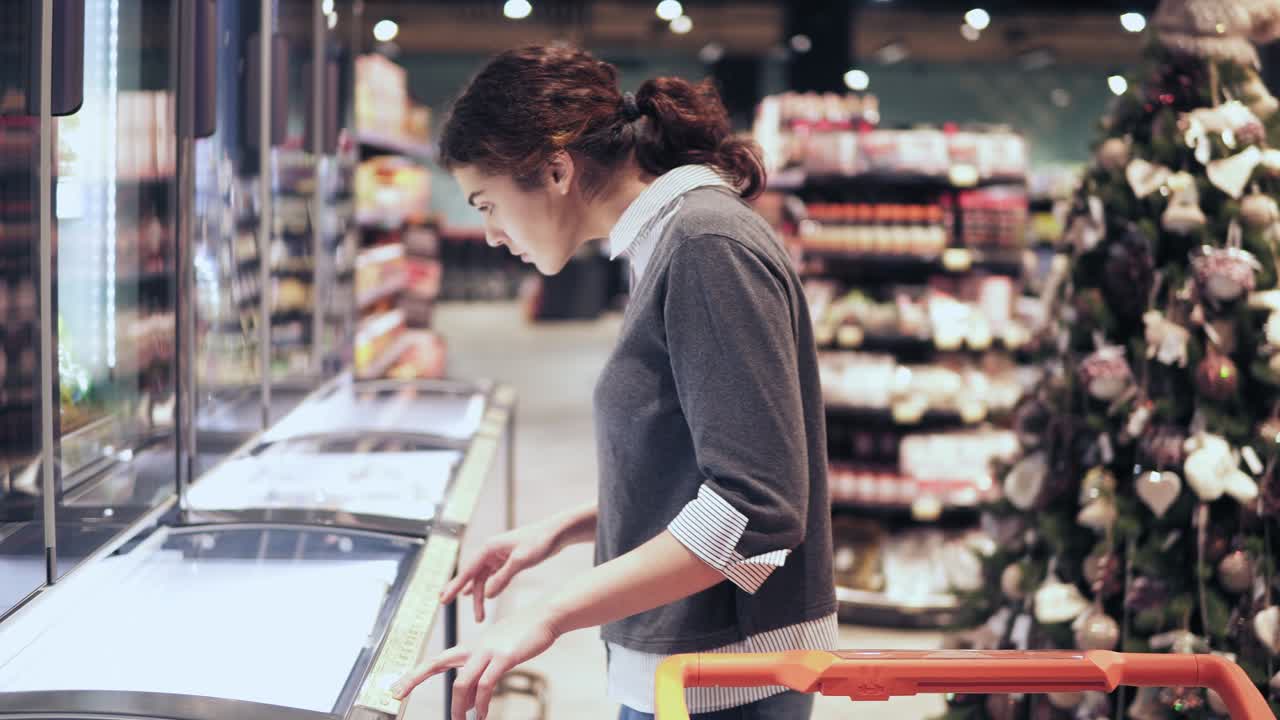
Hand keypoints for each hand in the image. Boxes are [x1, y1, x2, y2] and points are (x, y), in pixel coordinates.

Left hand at [390, 605, 559, 719]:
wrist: (546, 617)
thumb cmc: (524, 634)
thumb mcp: (500, 648)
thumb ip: (486, 664)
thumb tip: (478, 687)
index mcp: (472, 647)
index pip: (437, 659)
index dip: (416, 673)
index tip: (397, 687)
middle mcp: (475, 647)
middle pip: (436, 663)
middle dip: (414, 678)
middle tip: (397, 694)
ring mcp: (488, 651)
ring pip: (462, 682)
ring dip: (458, 706)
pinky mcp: (504, 657)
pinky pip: (486, 684)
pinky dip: (481, 703)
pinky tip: (482, 714)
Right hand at [441, 519, 562, 621]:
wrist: (557, 532)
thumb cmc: (540, 542)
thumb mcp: (522, 560)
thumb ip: (503, 577)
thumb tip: (487, 595)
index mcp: (489, 548)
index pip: (468, 570)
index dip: (454, 586)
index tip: (443, 599)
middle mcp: (490, 551)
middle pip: (472, 576)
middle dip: (460, 591)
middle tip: (444, 604)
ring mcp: (499, 556)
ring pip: (483, 579)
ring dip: (480, 597)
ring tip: (478, 617)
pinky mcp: (508, 561)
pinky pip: (493, 577)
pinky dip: (488, 589)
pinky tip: (484, 598)